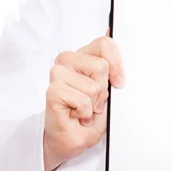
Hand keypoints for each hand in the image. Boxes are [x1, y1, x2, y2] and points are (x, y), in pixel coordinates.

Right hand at [43, 28, 123, 170]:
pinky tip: (76, 114)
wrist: (71, 140)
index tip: (118, 83)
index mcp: (85, 56)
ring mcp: (59, 73)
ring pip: (93, 85)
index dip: (116, 63)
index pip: (105, 43)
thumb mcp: (109, 91)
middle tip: (95, 101)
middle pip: (101, 65)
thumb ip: (111, 64)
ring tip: (85, 109)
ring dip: (93, 103)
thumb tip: (111, 30)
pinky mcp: (53, 90)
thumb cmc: (90, 115)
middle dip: (104, 90)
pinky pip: (81, 99)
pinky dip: (84, 112)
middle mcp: (70, 60)